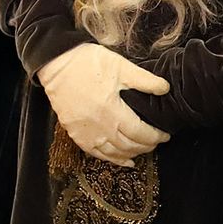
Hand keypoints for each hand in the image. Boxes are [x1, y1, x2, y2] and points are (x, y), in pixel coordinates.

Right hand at [39, 43, 170, 166]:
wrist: (57, 63)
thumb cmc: (88, 63)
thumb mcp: (120, 66)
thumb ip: (144, 79)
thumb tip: (165, 88)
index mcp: (113, 110)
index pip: (141, 133)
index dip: (156, 137)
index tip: (165, 135)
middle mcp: (100, 127)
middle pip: (129, 146)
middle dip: (147, 146)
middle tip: (156, 141)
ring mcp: (86, 133)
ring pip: (115, 153)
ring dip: (132, 154)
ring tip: (142, 149)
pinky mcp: (75, 134)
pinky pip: (96, 154)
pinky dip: (112, 160)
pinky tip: (123, 160)